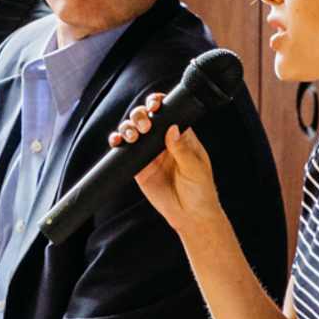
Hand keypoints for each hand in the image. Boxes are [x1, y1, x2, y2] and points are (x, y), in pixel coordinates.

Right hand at [112, 92, 221, 235]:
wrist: (190, 215)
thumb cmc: (200, 190)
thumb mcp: (195, 168)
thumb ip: (182, 149)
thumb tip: (172, 128)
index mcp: (181, 136)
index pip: (168, 112)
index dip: (158, 103)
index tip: (154, 104)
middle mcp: (163, 141)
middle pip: (146, 118)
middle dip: (140, 115)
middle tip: (144, 125)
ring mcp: (149, 153)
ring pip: (133, 131)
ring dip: (128, 127)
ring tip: (132, 135)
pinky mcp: (138, 167)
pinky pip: (124, 151)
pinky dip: (117, 143)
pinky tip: (117, 141)